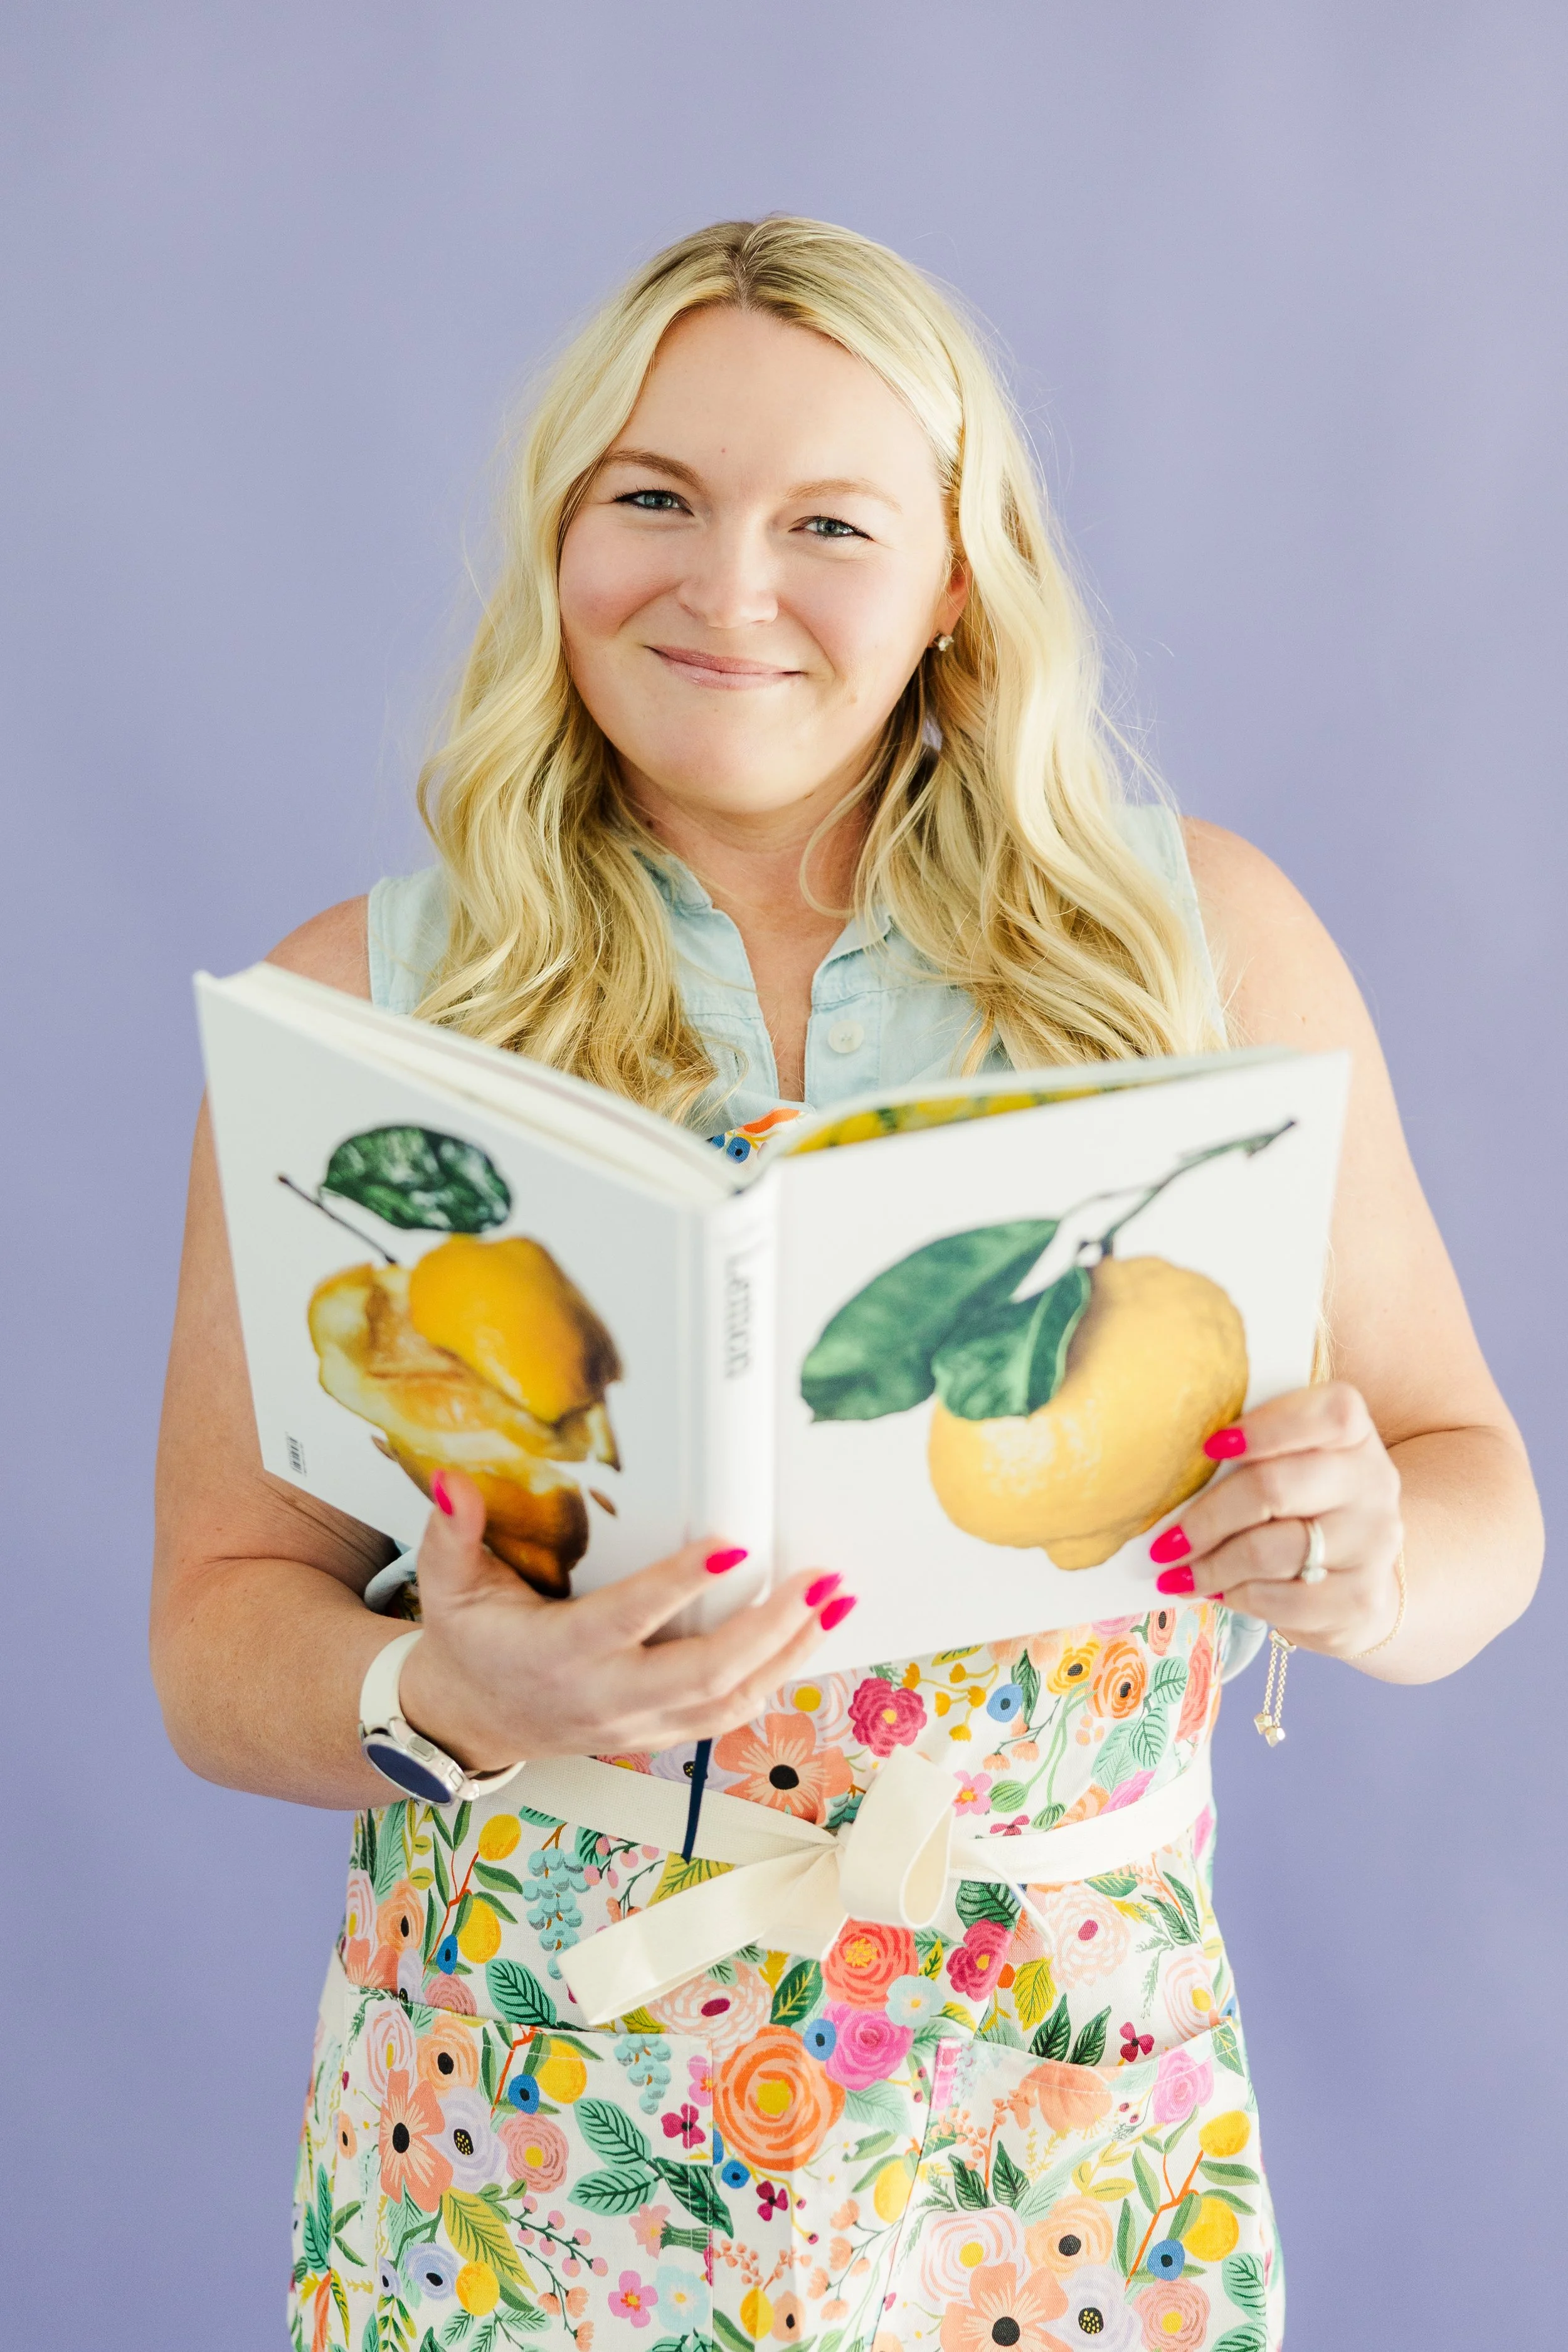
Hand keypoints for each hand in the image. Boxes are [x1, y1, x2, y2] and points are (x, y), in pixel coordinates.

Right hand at [396, 1471, 847, 1768]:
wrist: (465, 1723)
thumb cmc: (468, 1643)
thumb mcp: (447, 1587)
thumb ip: (451, 1533)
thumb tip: (452, 1480)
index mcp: (557, 1654)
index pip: (629, 1619)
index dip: (680, 1585)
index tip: (733, 1543)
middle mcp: (605, 1697)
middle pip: (702, 1674)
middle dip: (769, 1628)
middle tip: (819, 1579)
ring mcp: (636, 1724)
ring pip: (727, 1701)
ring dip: (788, 1654)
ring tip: (834, 1602)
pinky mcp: (656, 1736)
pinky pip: (726, 1715)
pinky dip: (773, 1678)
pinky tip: (808, 1637)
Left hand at [1149, 1384, 1403, 1657]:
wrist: (1357, 1579)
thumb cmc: (1302, 1508)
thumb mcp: (1289, 1466)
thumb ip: (1249, 1453)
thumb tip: (1171, 1472)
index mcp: (1354, 1435)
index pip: (1330, 1413)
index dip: (1266, 1427)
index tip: (1209, 1448)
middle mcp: (1374, 1483)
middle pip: (1275, 1488)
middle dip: (1207, 1518)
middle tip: (1164, 1542)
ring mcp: (1374, 1543)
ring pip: (1270, 1551)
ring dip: (1211, 1566)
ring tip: (1178, 1573)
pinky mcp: (1362, 1599)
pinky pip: (1282, 1599)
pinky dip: (1239, 1597)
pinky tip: (1219, 1593)